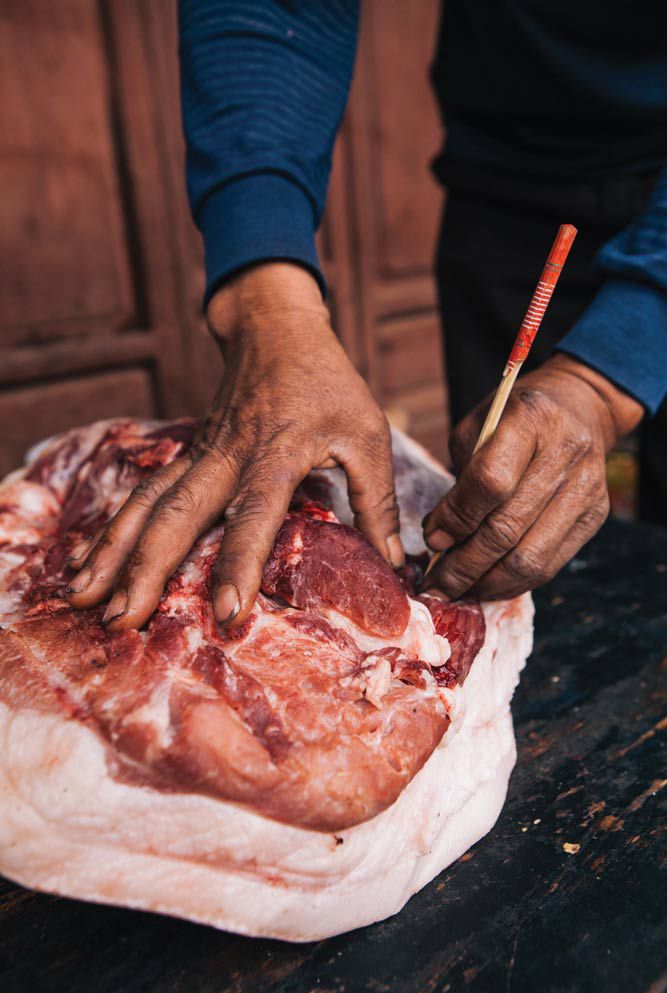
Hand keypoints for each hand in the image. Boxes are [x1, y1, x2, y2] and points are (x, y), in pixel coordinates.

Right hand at [68, 263, 402, 630]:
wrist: (274, 328)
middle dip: (145, 570)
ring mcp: (199, 456)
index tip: (225, 612)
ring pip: (147, 505)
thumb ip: (376, 500)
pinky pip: (143, 495)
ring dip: (113, 552)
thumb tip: (397, 565)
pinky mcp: (186, 456)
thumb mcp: (367, 433)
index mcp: (276, 455)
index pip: (253, 516)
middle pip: (177, 515)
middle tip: (120, 619)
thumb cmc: (327, 383)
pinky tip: (87, 561)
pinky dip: (113, 529)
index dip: (238, 564)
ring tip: (81, 597)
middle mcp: (227, 458)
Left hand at [423, 354, 643, 599]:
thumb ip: (460, 480)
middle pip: (508, 529)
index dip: (456, 519)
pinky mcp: (596, 516)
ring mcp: (586, 488)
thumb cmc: (513, 418)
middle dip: (463, 565)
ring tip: (456, 590)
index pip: (490, 482)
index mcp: (530, 419)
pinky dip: (513, 583)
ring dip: (486, 583)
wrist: (578, 409)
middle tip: (434, 584)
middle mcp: (566, 453)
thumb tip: (439, 539)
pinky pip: (549, 565)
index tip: (431, 540)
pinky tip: (486, 585)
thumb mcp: (477, 428)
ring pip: (530, 558)